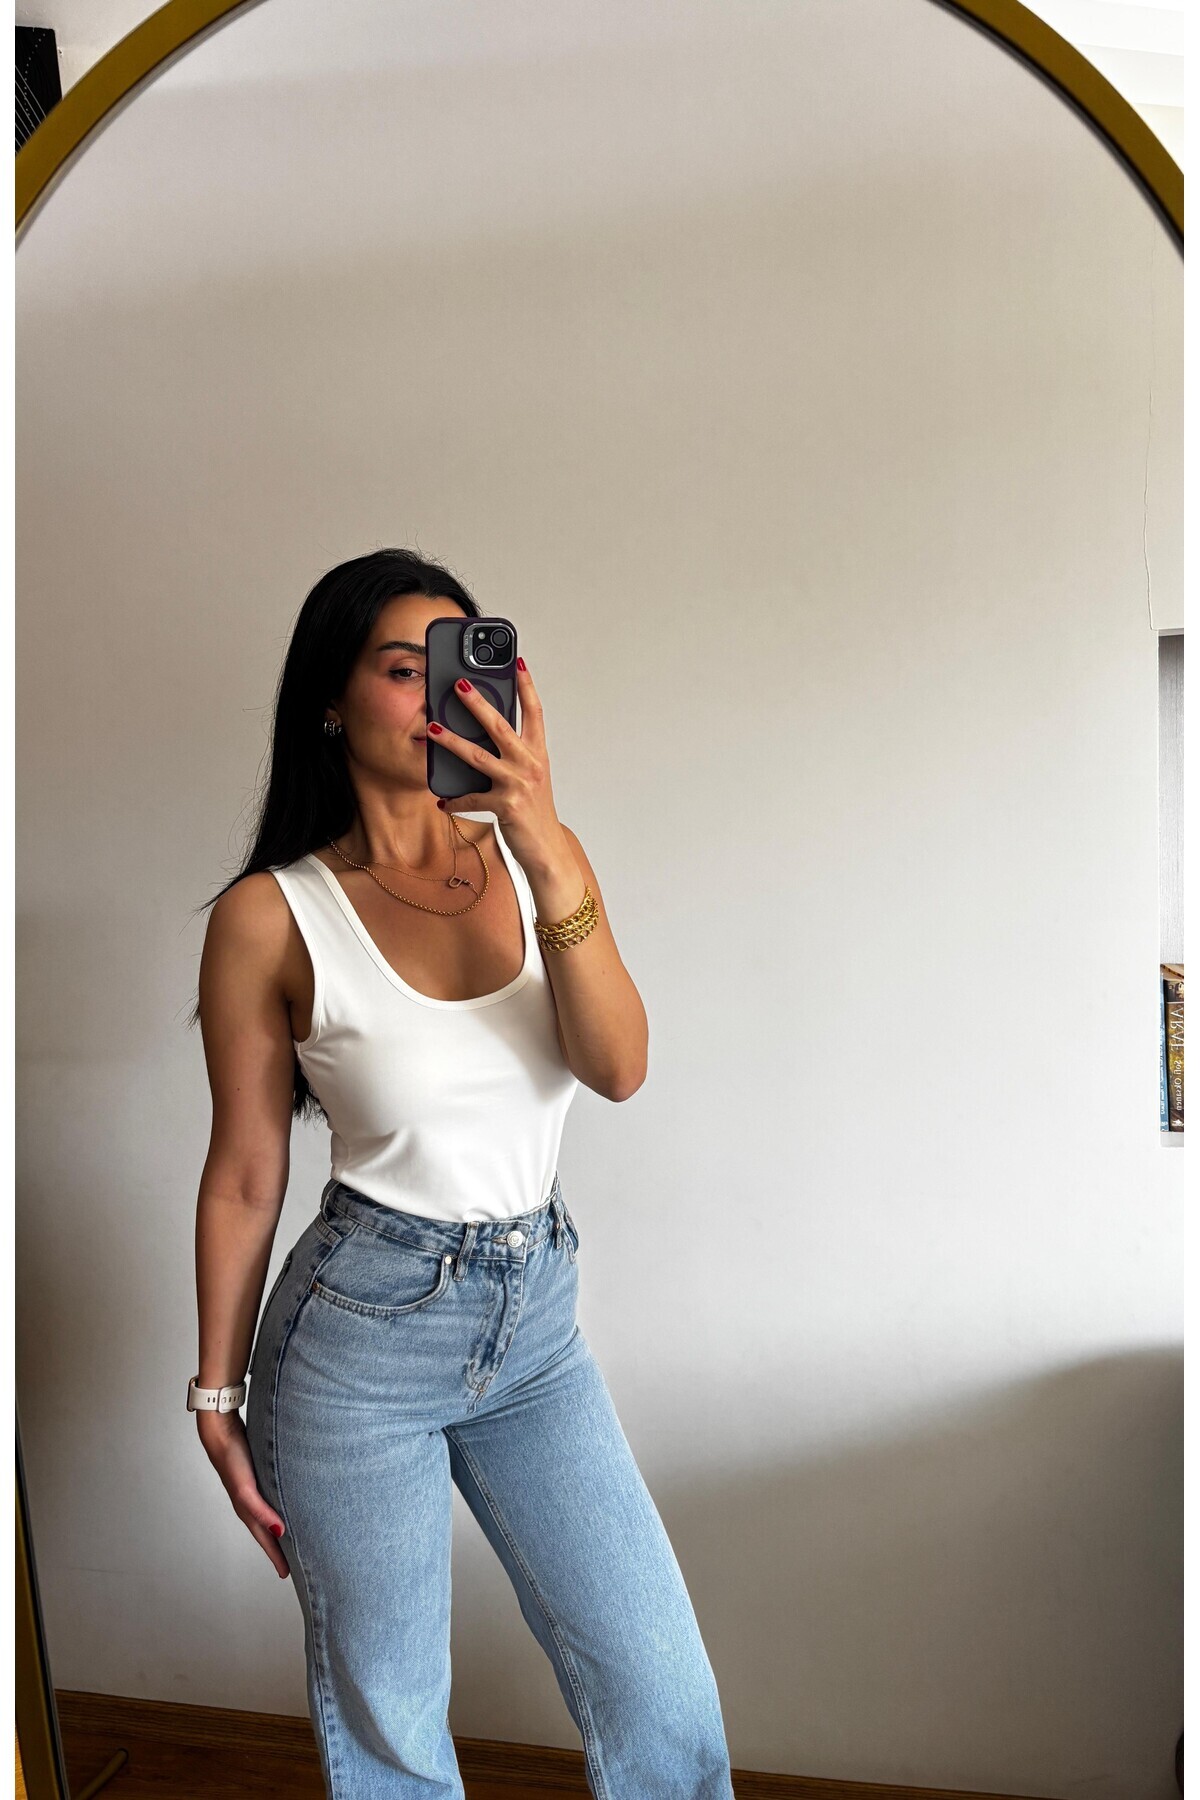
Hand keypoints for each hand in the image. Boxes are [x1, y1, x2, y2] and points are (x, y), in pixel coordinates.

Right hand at [197, 1410, 290, 1578]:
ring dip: (278, 1529)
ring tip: (291, 1539)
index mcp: (247, 1510)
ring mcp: (252, 1491)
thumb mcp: (247, 1488)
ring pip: (268, 1517)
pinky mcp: (256, 1478)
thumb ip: (261, 1510)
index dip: (276, 1557)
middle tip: (294, 1563)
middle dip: (278, 1549)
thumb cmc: (232, 1459)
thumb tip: (280, 1531)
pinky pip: (270, 1500)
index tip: (287, 1574)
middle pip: (267, 1532)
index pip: (266, 1539)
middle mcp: (250, 1504)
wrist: (222, 1432)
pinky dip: (277, 1509)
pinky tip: (284, 1507)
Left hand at [429, 660, 567, 874]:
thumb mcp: (530, 777)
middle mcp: (530, 764)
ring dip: (452, 742)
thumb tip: (483, 734)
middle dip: (478, 703)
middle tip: (459, 685)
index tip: (517, 662)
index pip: (535, 711)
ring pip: (478, 756)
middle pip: (500, 726)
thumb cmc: (535, 810)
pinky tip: (441, 800)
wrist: (546, 847)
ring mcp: (518, 784)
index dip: (527, 686)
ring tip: (433, 729)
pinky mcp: (506, 806)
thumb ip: (513, 754)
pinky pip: (472, 798)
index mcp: (537, 753)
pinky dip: (454, 800)